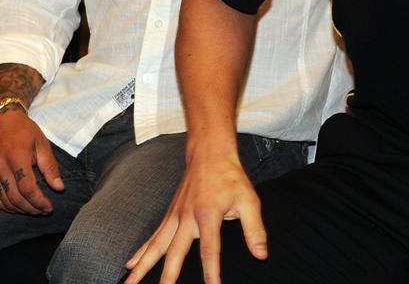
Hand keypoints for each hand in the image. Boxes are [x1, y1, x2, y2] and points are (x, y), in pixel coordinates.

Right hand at [0, 106, 62, 213]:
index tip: (49, 207)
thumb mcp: (42, 144)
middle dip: (31, 209)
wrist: (1, 120)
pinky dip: (6, 205)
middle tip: (44, 212)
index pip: (27, 188)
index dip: (38, 201)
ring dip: (19, 209)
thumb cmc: (24, 131)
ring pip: (3, 201)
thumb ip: (50, 167)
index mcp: (17, 157)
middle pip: (14, 198)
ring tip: (34, 210)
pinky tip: (18, 206)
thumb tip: (59, 188)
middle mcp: (0, 167)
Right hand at [124, 154, 262, 283]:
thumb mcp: (249, 201)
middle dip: (168, 276)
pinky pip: (153, 236)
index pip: (210, 249)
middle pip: (176, 252)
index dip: (211, 272)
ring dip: (143, 267)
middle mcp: (187, 218)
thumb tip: (261, 255)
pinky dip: (141, 251)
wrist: (210, 154)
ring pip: (156, 246)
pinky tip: (130, 264)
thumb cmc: (231, 178)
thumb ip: (255, 229)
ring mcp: (175, 216)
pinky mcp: (169, 214)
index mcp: (209, 215)